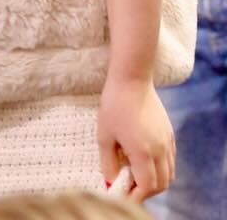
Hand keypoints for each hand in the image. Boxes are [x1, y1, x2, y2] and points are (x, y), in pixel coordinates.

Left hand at [98, 75, 174, 199]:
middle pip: (161, 184)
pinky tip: (145, 160)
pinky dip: (161, 168)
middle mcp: (160, 150)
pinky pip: (170, 160)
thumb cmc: (114, 104)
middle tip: (130, 188)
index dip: (136, 196)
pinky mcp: (169, 133)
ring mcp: (167, 142)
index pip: (147, 187)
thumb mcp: (104, 134)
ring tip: (137, 175)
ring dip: (156, 181)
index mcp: (143, 152)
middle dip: (146, 191)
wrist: (131, 79)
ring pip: (169, 174)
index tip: (123, 194)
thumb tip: (110, 181)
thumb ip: (108, 161)